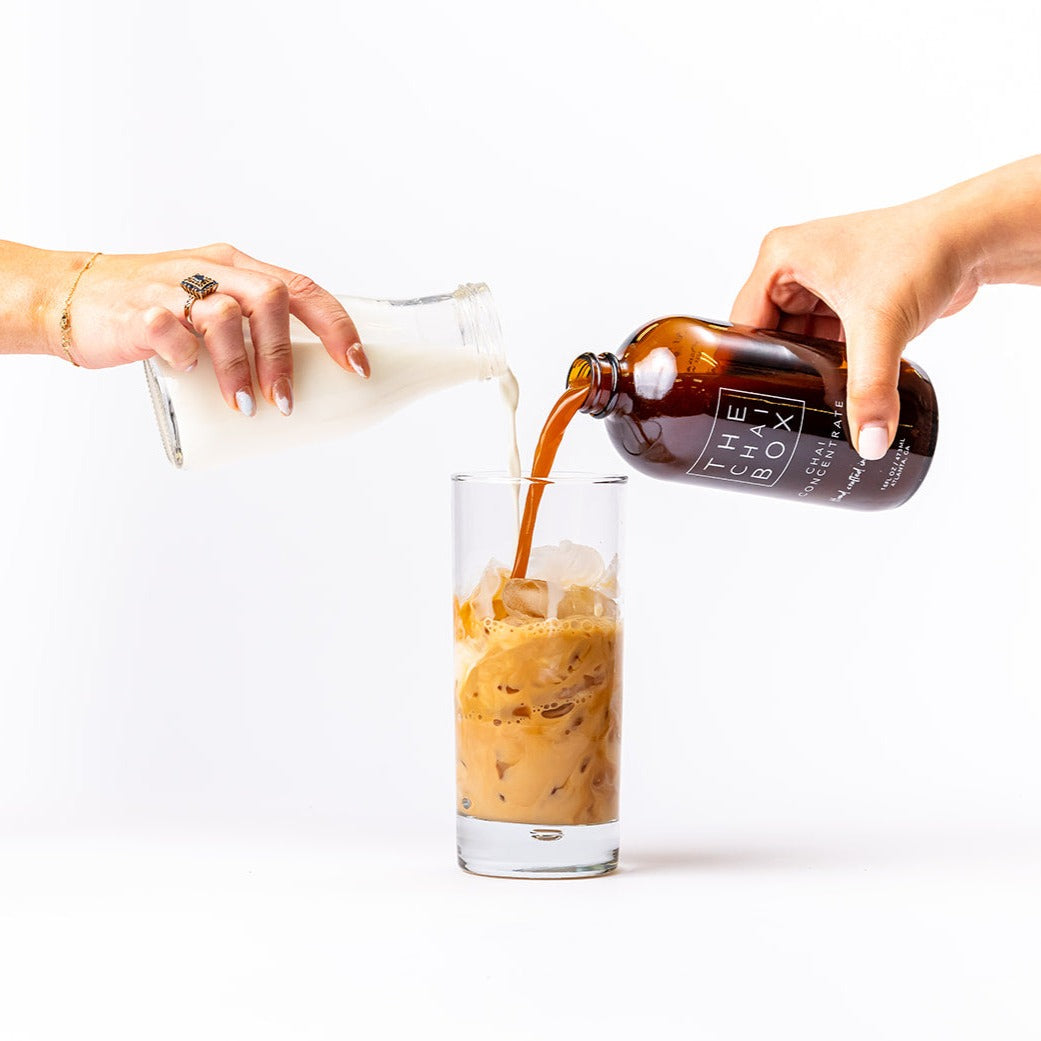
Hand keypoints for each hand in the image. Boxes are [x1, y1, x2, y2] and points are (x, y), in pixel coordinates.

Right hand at [65, 243, 369, 415]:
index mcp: (237, 268)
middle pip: (269, 300)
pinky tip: (188, 373)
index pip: (302, 288)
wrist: (70, 296)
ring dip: (240, 367)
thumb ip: (251, 332)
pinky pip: (167, 327)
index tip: (358, 366)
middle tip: (285, 403)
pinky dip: (185, 353)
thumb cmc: (154, 310)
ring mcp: (172, 287)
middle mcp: (211, 270)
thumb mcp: (210, 306)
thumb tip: (306, 385)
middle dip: (284, 357)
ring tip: (245, 406)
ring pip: (222, 315)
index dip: (337, 327)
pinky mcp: (136, 310)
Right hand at [730, 198, 978, 458]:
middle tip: (793, 403)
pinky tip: (840, 378)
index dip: (748, 364)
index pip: (744, 324)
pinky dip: (832, 357)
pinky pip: (822, 337)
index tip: (754, 399)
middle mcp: (793, 265)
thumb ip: (870, 389)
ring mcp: (817, 280)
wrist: (972, 238)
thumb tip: (868, 441)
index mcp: (780, 258)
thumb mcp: (882, 327)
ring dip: (811, 365)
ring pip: (797, 340)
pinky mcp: (842, 293)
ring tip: (822, 391)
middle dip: (786, 369)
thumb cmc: (922, 251)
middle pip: (768, 336)